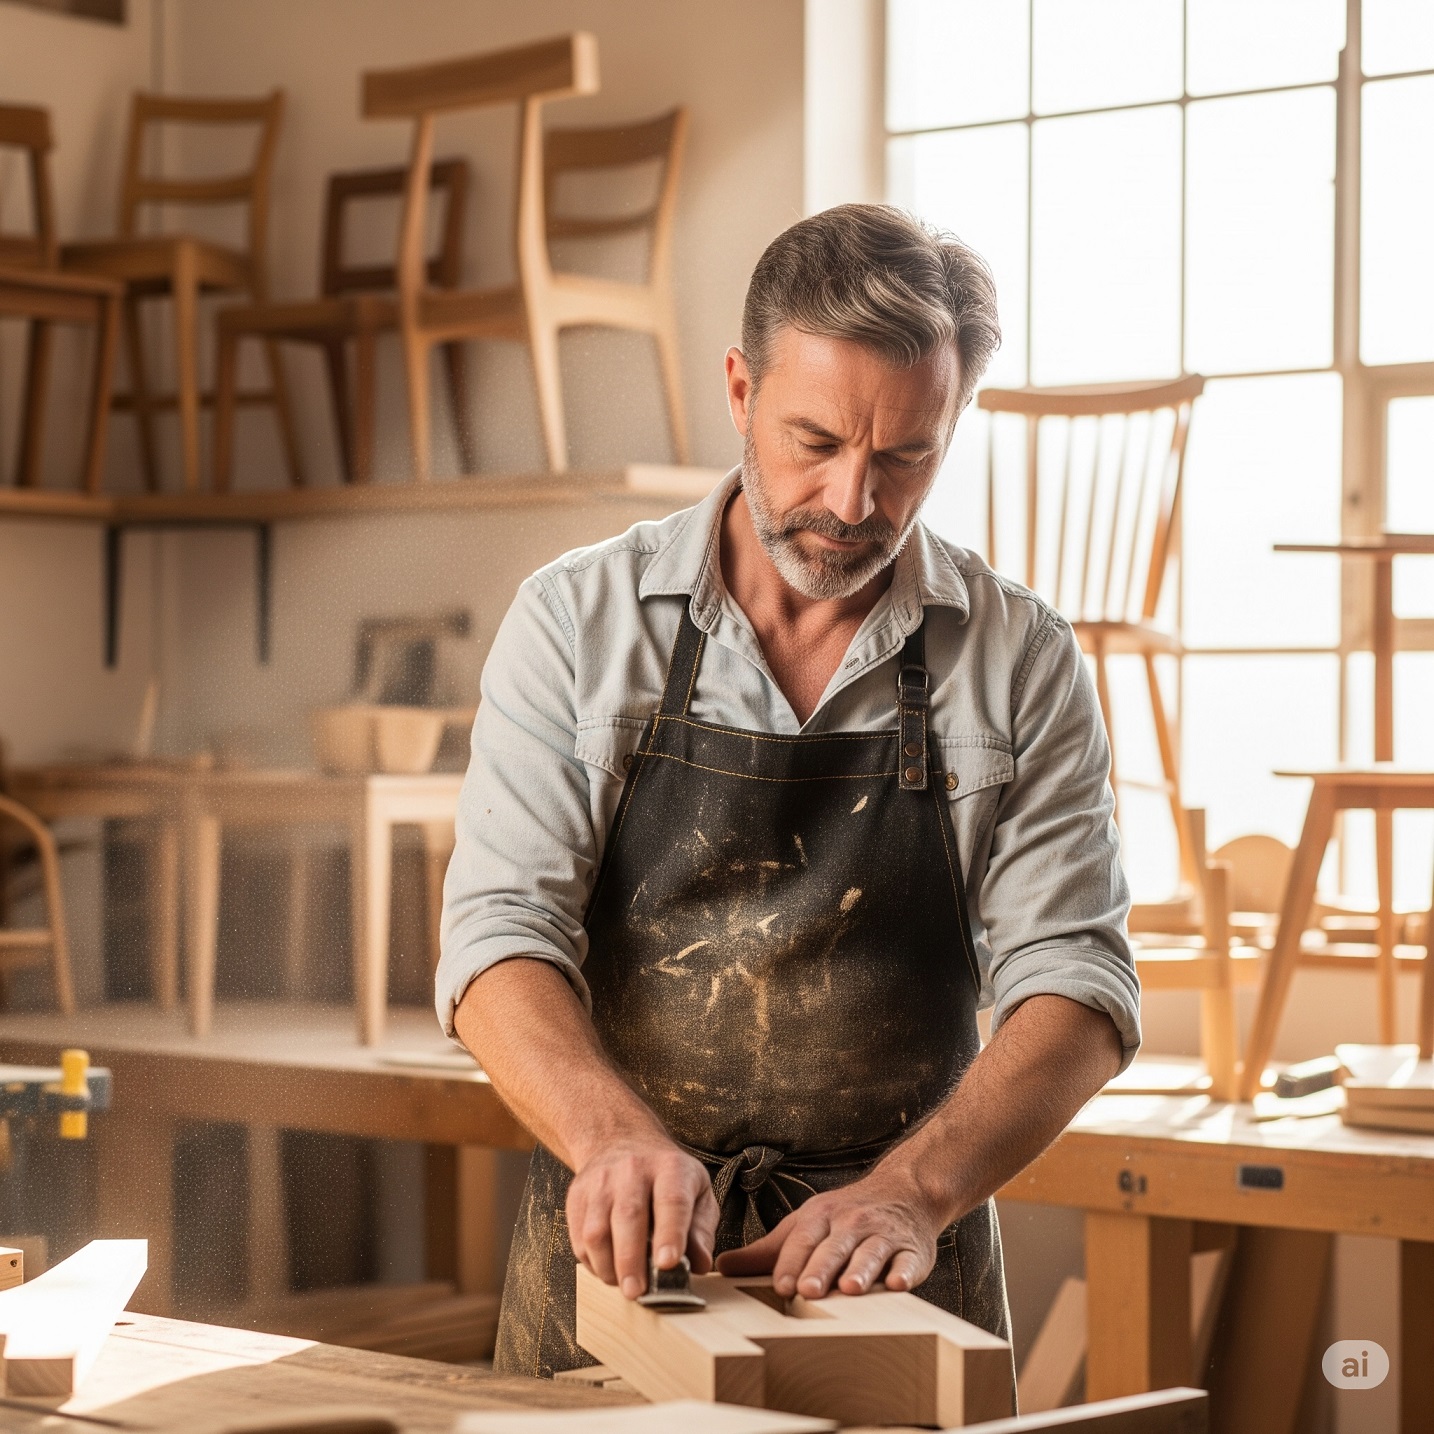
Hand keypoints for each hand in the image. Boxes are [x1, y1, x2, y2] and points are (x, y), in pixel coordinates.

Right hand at [566, 1137, 718, 1299]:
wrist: (622, 1142)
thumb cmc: (667, 1178)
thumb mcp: (697, 1193)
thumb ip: (701, 1230)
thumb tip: (700, 1264)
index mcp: (671, 1168)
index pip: (671, 1201)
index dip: (670, 1234)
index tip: (668, 1264)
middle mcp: (632, 1169)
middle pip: (628, 1217)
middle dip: (631, 1260)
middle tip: (638, 1291)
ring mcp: (601, 1181)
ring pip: (597, 1230)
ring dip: (609, 1267)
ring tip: (625, 1284)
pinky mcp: (577, 1195)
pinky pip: (579, 1238)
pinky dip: (592, 1263)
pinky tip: (609, 1268)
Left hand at [714, 1169, 942, 1298]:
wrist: (904, 1192)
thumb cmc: (845, 1217)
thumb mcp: (805, 1225)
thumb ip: (767, 1251)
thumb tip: (721, 1267)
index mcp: (820, 1218)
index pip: (802, 1240)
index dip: (791, 1263)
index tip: (781, 1285)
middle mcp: (851, 1224)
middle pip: (833, 1247)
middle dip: (821, 1268)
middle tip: (808, 1290)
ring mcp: (883, 1235)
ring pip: (870, 1252)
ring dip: (860, 1269)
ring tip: (850, 1288)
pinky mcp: (912, 1251)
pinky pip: (908, 1261)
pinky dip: (904, 1272)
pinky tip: (897, 1283)